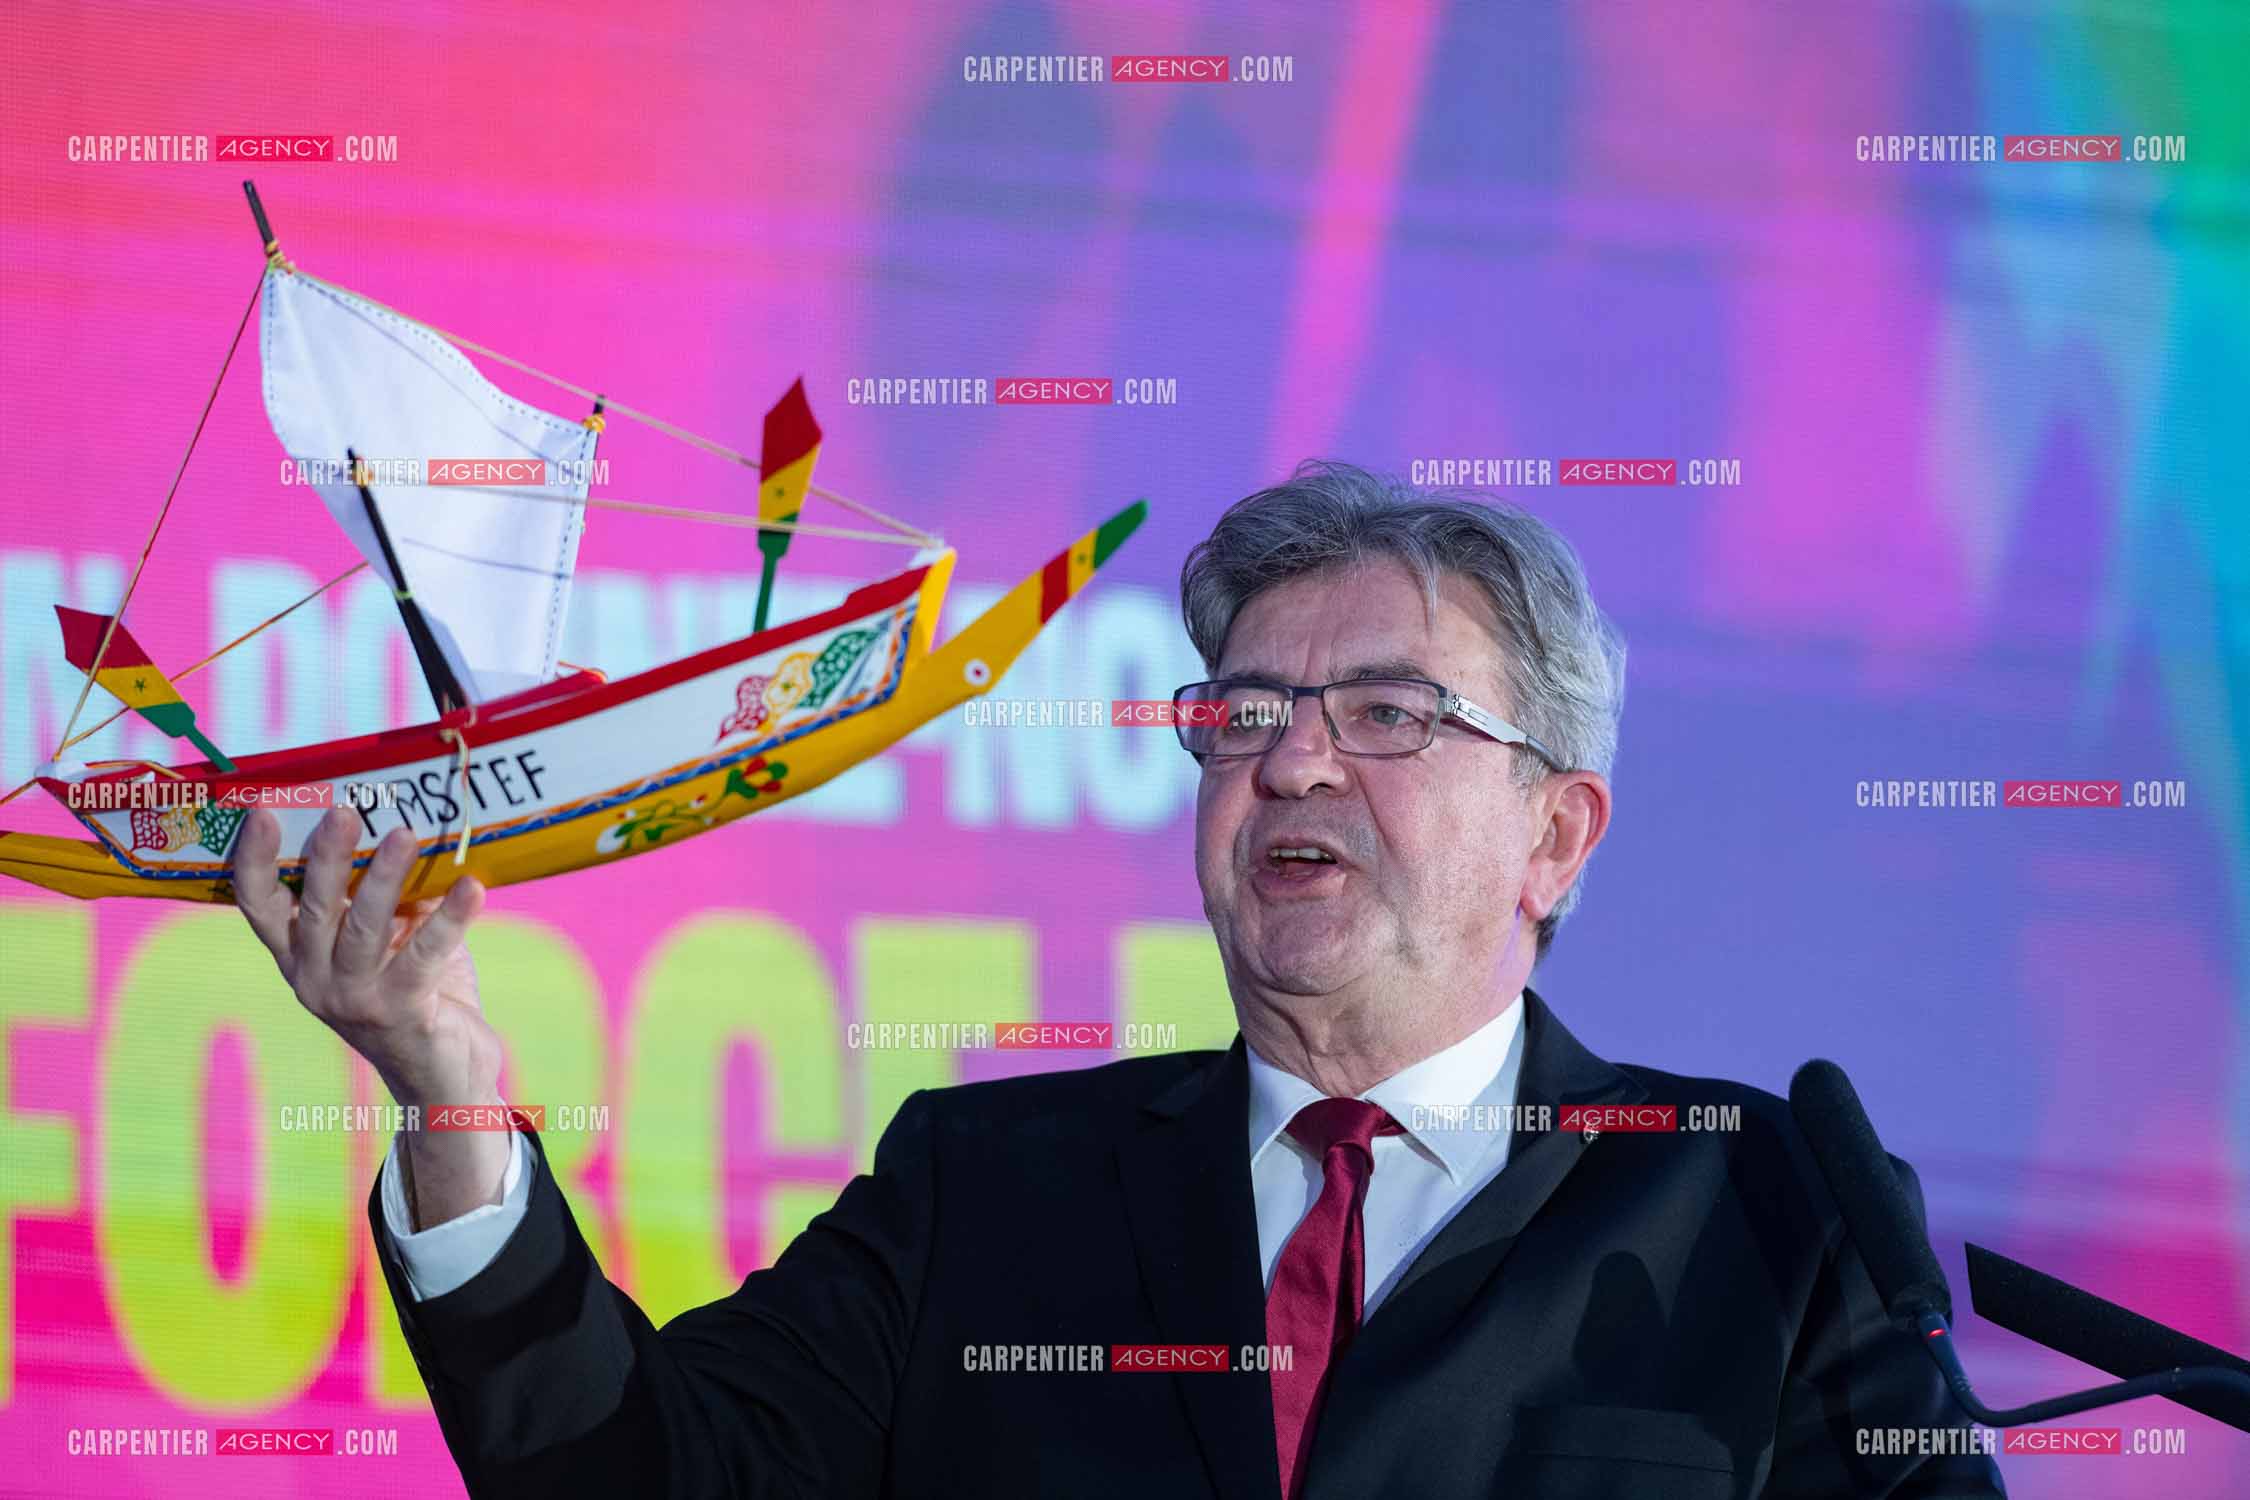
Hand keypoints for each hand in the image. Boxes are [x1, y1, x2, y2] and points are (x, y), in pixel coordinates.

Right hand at [234, 806, 510, 1226]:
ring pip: (364, 930)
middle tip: (343, 811)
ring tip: (405, 833)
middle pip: (313, 911)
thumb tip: (406, 826)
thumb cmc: (416, 993)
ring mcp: (355, 1001)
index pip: (261, 906)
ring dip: (384, 878)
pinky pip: (426, 957)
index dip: (255, 861)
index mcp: (300, 957)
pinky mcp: (402, 1015)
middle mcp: (316, 981)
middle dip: (326, 859)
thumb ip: (389, 895)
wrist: (443, 1080)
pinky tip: (472, 887)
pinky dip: (451, 919)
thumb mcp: (391, 940)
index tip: (263, 811)